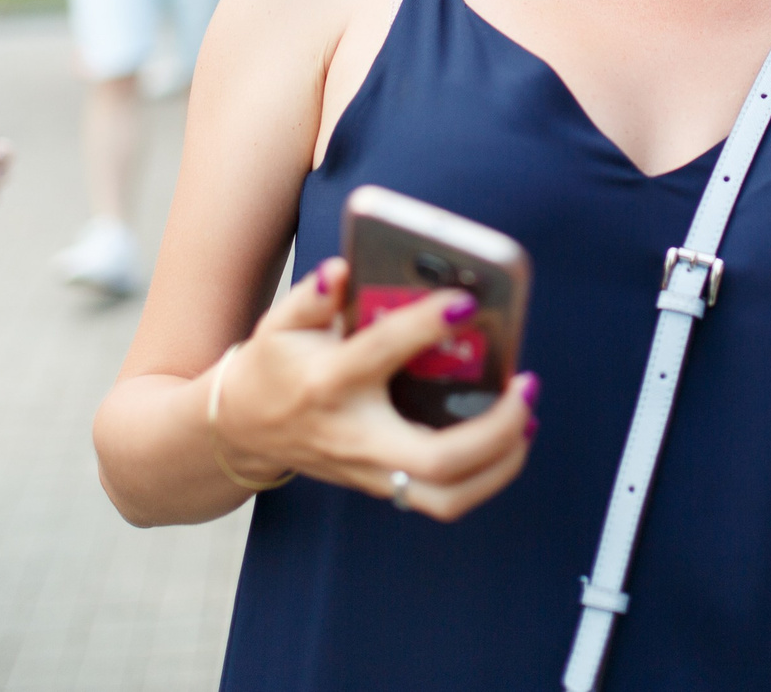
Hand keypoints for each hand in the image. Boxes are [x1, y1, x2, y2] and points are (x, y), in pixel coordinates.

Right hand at [206, 258, 535, 521]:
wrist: (243, 430)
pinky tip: (511, 436)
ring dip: (501, 462)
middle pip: (436, 458)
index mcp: (328, 383)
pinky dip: (488, 474)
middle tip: (526, 384)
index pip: (380, 353)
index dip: (424, 324)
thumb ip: (314, 297)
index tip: (466, 301)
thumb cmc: (275, 366)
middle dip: (495, 427)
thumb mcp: (280, 323)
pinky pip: (445, 498)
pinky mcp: (384, 487)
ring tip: (527, 414)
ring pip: (448, 496)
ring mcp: (370, 472)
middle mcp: (354, 436)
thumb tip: (345, 271)